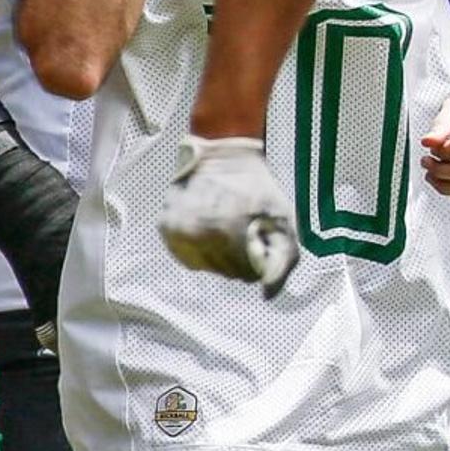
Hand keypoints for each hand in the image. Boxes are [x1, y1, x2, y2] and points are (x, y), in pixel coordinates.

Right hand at [160, 132, 296, 291]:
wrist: (222, 154)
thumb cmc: (258, 187)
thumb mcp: (283, 219)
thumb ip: (283, 260)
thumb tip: (267, 295)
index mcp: (227, 232)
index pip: (247, 274)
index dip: (259, 261)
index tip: (260, 241)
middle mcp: (197, 234)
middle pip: (225, 272)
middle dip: (239, 258)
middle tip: (244, 233)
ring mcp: (178, 231)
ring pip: (205, 266)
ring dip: (219, 256)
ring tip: (227, 230)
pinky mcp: (165, 227)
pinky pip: (186, 256)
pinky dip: (200, 250)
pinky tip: (210, 231)